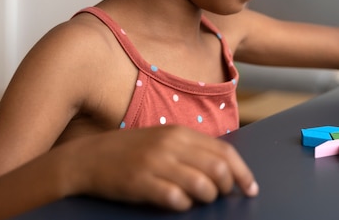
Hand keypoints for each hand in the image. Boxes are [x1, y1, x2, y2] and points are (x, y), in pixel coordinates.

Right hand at [63, 125, 257, 210]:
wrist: (88, 158)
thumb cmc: (130, 152)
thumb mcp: (163, 141)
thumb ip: (190, 150)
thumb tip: (223, 168)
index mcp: (179, 133)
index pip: (224, 150)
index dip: (242, 171)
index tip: (251, 188)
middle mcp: (170, 145)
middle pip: (218, 167)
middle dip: (227, 186)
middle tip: (223, 196)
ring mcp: (155, 163)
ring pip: (201, 184)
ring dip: (207, 197)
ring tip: (200, 200)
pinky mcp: (140, 182)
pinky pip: (174, 198)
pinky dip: (183, 205)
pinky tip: (178, 204)